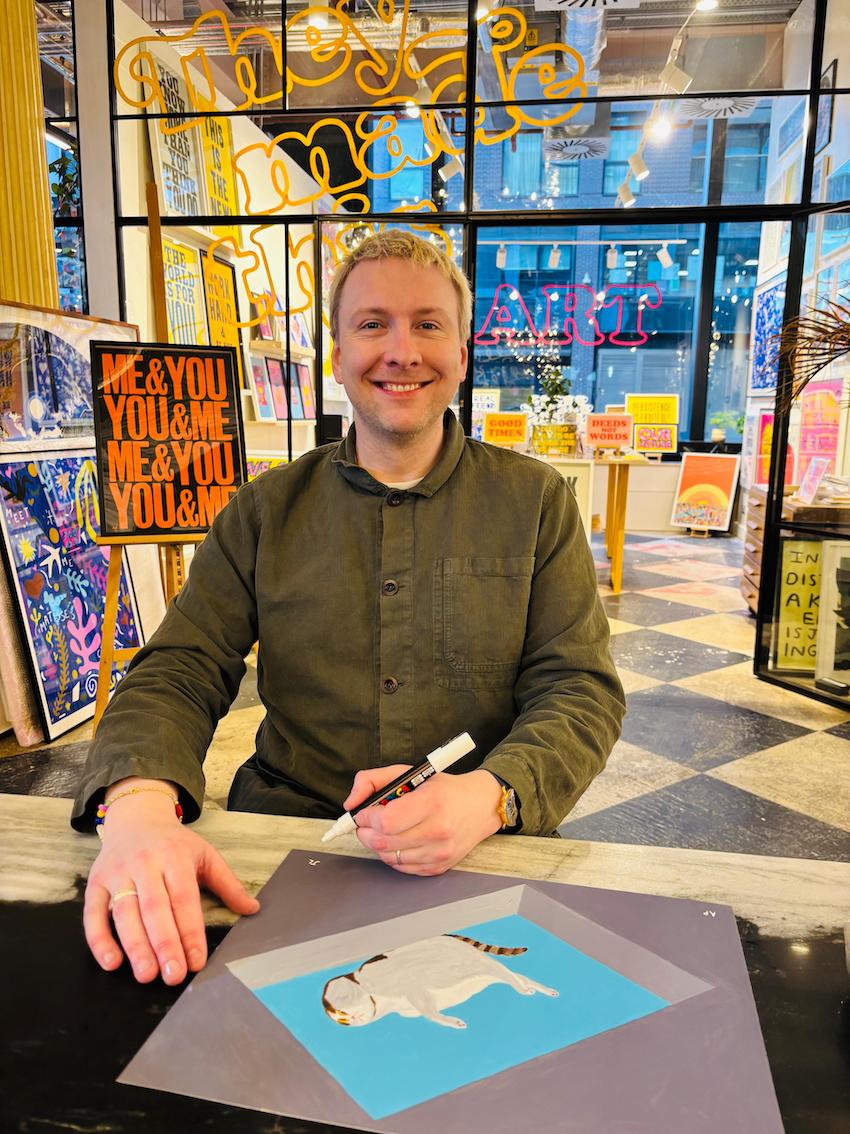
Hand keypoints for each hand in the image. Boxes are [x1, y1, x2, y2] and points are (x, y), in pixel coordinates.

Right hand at [83, 783, 259, 984]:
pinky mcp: (95, 883)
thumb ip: (228, 883)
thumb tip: (253, 909)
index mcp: (175, 857)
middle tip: (173, 976)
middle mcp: (145, 864)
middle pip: (154, 908)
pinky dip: (99, 940)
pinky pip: (93, 914)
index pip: (184, 898)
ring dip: (135, 947)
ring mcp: (117, 873)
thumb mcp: (205, 854)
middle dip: (165, 945)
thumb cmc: (174, 843)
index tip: (197, 961)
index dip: (190, 932)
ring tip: (147, 975)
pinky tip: (112, 962)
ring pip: (124, 914)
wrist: (136, 818)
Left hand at [344, 766, 502, 875]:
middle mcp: (438, 830)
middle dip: (365, 831)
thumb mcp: (410, 773)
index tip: (364, 811)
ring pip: (388, 857)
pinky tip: (398, 840)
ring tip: (383, 829)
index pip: (386, 821)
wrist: (481, 806)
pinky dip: (392, 854)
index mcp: (431, 802)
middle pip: (383, 842)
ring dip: (377, 844)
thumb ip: (373, 780)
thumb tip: (350, 803)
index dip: (366, 817)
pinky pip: (401, 867)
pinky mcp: (438, 867)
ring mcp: (439, 852)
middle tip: (366, 822)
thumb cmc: (444, 789)